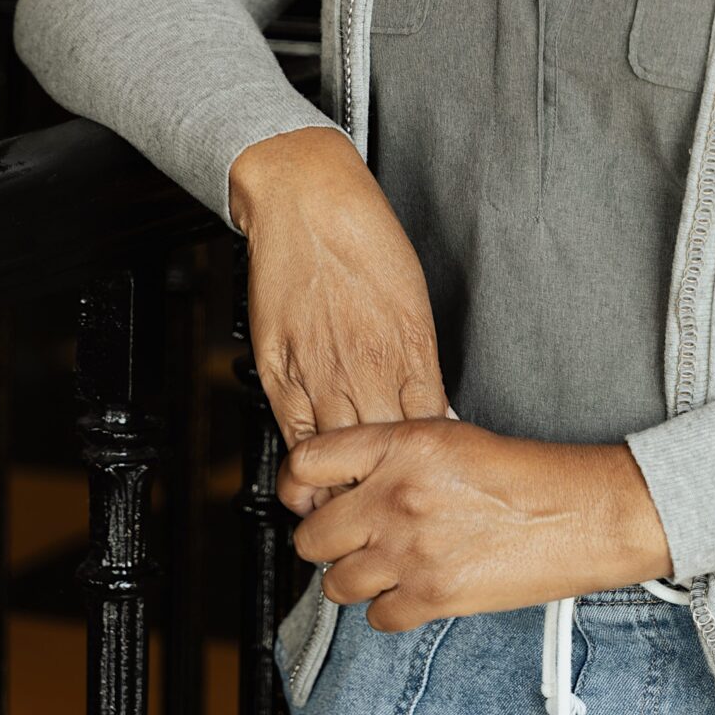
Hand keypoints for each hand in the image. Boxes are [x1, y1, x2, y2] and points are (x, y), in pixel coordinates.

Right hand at [229, 126, 448, 507]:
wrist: (306, 198)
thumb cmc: (363, 237)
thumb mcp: (412, 296)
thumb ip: (420, 358)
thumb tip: (436, 407)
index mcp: (410, 346)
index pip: (429, 428)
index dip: (430, 464)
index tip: (435, 485)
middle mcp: (367, 364)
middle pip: (385, 452)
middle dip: (393, 487)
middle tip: (397, 515)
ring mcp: (320, 370)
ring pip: (339, 454)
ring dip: (347, 489)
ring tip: (355, 515)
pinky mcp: (278, 370)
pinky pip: (295, 435)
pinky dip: (306, 464)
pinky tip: (314, 481)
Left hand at [277, 417, 674, 631]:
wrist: (579, 513)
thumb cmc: (525, 475)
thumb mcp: (450, 437)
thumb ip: (391, 454)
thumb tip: (341, 481)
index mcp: (402, 445)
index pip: (307, 464)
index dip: (299, 486)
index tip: (308, 497)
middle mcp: (398, 495)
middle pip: (311, 536)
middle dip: (326, 542)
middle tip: (351, 539)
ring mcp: (411, 549)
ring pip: (335, 584)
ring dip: (355, 579)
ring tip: (386, 565)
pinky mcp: (432, 596)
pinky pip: (376, 619)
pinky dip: (390, 610)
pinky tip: (414, 589)